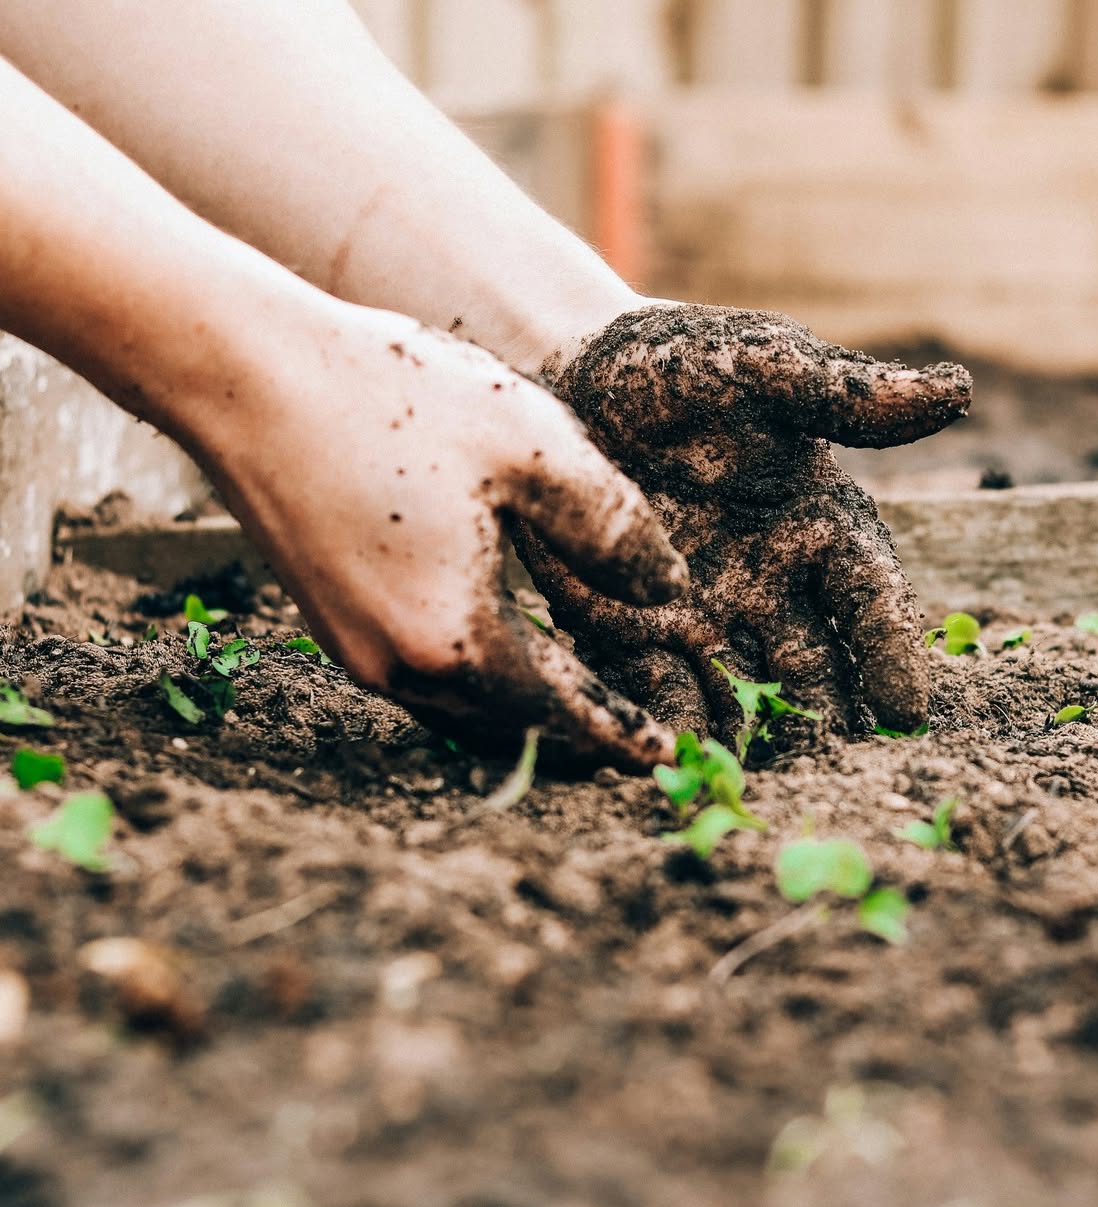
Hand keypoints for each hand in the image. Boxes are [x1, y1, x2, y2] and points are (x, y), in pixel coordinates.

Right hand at [192, 306, 687, 769]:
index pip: (563, 713)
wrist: (245, 374)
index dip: (621, 734)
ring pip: (466, 712)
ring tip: (583, 701)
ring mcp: (357, 652)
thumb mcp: (534, 448)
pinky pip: (427, 682)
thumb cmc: (393, 398)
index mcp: (457, 638)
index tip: (666, 757)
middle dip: (579, 738)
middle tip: (634, 736)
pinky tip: (508, 651)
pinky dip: (482, 683)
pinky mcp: (333, 625)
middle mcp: (400, 668)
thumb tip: (669, 591)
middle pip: (513, 728)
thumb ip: (614, 529)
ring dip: (529, 714)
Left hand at [518, 304, 971, 743]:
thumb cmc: (680, 365)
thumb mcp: (762, 367)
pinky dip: (672, 725)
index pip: (870, 599)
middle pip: (814, 667)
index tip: (907, 711)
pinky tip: (676, 760)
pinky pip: (660, 689)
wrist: (573, 376)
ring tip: (760, 785)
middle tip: (838, 773)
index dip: (891, 652)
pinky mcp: (634, 633)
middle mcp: (773, 586)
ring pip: (743, 694)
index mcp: (820, 527)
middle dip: (827, 720)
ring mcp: (705, 617)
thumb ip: (845, 394)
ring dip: (754, 739)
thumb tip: (958, 391)